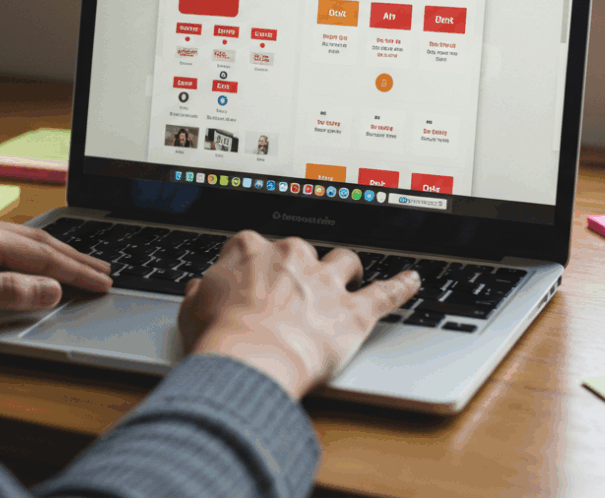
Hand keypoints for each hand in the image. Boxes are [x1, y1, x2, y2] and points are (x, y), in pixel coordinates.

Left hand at [0, 213, 112, 336]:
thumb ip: (4, 293)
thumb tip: (50, 289)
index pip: (40, 255)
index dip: (75, 271)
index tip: (103, 283)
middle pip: (33, 241)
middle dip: (72, 256)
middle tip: (104, 270)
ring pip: (16, 241)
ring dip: (50, 254)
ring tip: (76, 264)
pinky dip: (23, 255)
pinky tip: (24, 261)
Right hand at [178, 231, 419, 399]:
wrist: (250, 360)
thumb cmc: (219, 338)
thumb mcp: (191, 310)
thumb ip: (200, 292)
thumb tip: (200, 289)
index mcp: (250, 249)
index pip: (253, 244)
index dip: (255, 263)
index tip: (253, 277)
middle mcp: (292, 256)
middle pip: (302, 250)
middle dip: (300, 267)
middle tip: (294, 290)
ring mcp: (325, 281)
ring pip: (345, 261)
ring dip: (347, 269)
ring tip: (350, 275)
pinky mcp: (353, 311)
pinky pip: (386, 293)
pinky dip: (402, 286)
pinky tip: (412, 280)